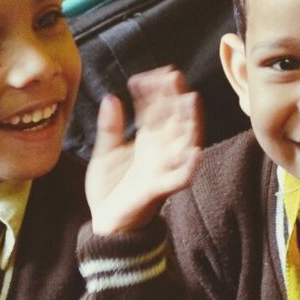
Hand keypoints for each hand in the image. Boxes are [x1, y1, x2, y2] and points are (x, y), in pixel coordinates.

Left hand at [85, 66, 200, 234]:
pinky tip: (194, 151)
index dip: (152, 92)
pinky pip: (180, 178)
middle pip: (173, 119)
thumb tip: (112, 97)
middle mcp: (159, 152)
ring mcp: (162, 169)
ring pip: (183, 142)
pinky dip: (189, 166)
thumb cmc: (110, 188)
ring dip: (190, 122)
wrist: (106, 223)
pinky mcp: (160, 189)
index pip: (155, 111)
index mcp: (147, 142)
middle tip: (171, 75)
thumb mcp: (105, 152)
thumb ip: (109, 127)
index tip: (143, 77)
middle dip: (174, 98)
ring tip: (190, 100)